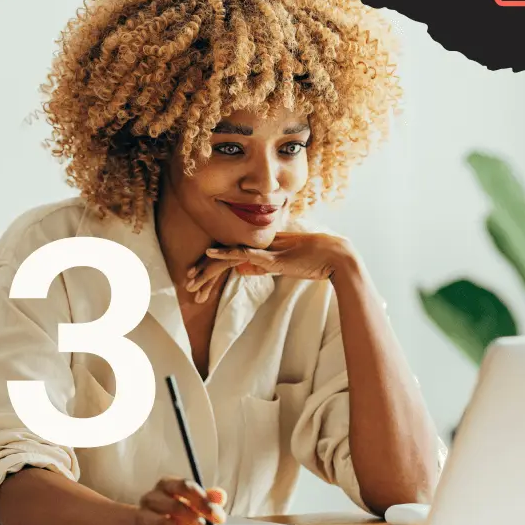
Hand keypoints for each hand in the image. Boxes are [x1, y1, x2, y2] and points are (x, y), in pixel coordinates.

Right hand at [125, 477, 225, 524]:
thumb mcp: (187, 503)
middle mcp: (151, 498)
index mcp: (166, 485)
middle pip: (175, 506)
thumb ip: (206, 499)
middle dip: (194, 521)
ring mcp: (140, 516)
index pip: (185, 487)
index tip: (217, 517)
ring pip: (163, 524)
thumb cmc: (167, 514)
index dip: (204, 501)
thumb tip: (221, 496)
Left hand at [185, 232, 354, 302]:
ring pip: (232, 254)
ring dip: (211, 265)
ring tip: (192, 276)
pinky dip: (229, 254)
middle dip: (206, 269)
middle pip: (228, 253)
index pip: (233, 254)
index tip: (199, 275)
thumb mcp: (284, 267)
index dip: (215, 264)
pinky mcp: (274, 257)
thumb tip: (240, 270)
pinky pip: (247, 254)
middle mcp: (262, 245)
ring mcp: (267, 249)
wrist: (336, 256)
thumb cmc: (315, 261)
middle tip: (189, 280)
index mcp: (264, 246)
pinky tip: (213, 255)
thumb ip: (263, 266)